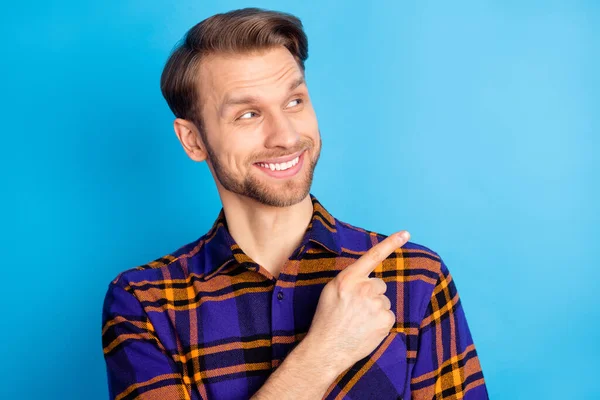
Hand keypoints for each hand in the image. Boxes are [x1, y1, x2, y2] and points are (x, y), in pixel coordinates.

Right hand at [302, 230, 410, 374]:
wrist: (327, 348)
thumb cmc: (326, 319)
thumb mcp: (331, 291)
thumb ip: (349, 280)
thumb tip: (365, 278)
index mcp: (349, 278)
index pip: (373, 256)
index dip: (391, 243)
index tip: (406, 233)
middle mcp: (364, 288)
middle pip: (379, 285)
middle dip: (371, 295)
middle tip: (355, 309)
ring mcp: (377, 304)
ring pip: (383, 302)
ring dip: (375, 310)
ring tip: (358, 322)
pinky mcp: (385, 320)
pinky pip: (388, 316)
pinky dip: (380, 323)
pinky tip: (366, 329)